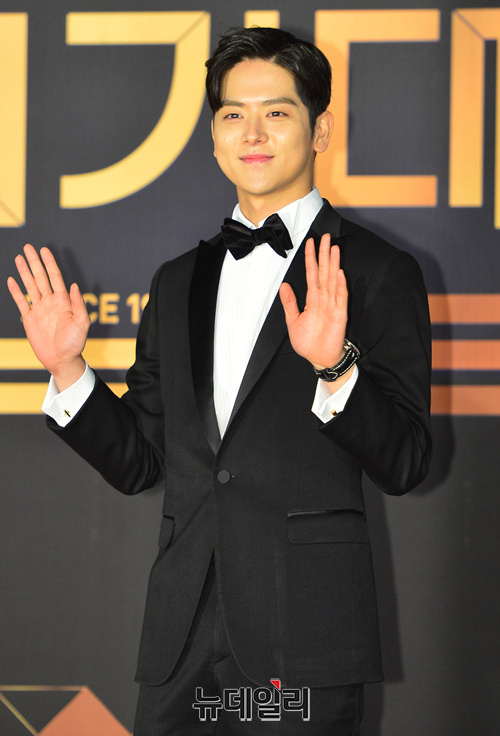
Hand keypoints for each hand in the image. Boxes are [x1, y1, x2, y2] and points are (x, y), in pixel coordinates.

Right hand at [7, 244, 89, 389]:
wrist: (62, 359)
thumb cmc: (75, 343)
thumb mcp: (82, 324)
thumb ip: (79, 305)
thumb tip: (74, 285)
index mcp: (64, 301)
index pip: (55, 277)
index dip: (49, 263)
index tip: (44, 250)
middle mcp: (50, 302)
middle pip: (41, 277)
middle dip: (34, 262)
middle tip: (28, 248)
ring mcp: (39, 309)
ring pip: (30, 286)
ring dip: (24, 272)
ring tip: (19, 258)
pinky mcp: (30, 319)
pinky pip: (21, 302)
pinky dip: (16, 291)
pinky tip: (12, 280)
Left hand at [279, 234, 347, 370]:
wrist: (319, 358)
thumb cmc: (308, 342)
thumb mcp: (293, 320)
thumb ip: (290, 303)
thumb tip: (284, 286)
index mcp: (313, 299)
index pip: (312, 273)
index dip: (311, 258)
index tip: (311, 243)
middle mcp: (324, 298)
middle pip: (324, 272)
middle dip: (324, 254)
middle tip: (326, 237)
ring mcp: (333, 305)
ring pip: (333, 280)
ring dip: (334, 265)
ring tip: (334, 249)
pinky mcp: (340, 314)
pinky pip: (341, 297)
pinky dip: (340, 285)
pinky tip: (340, 273)